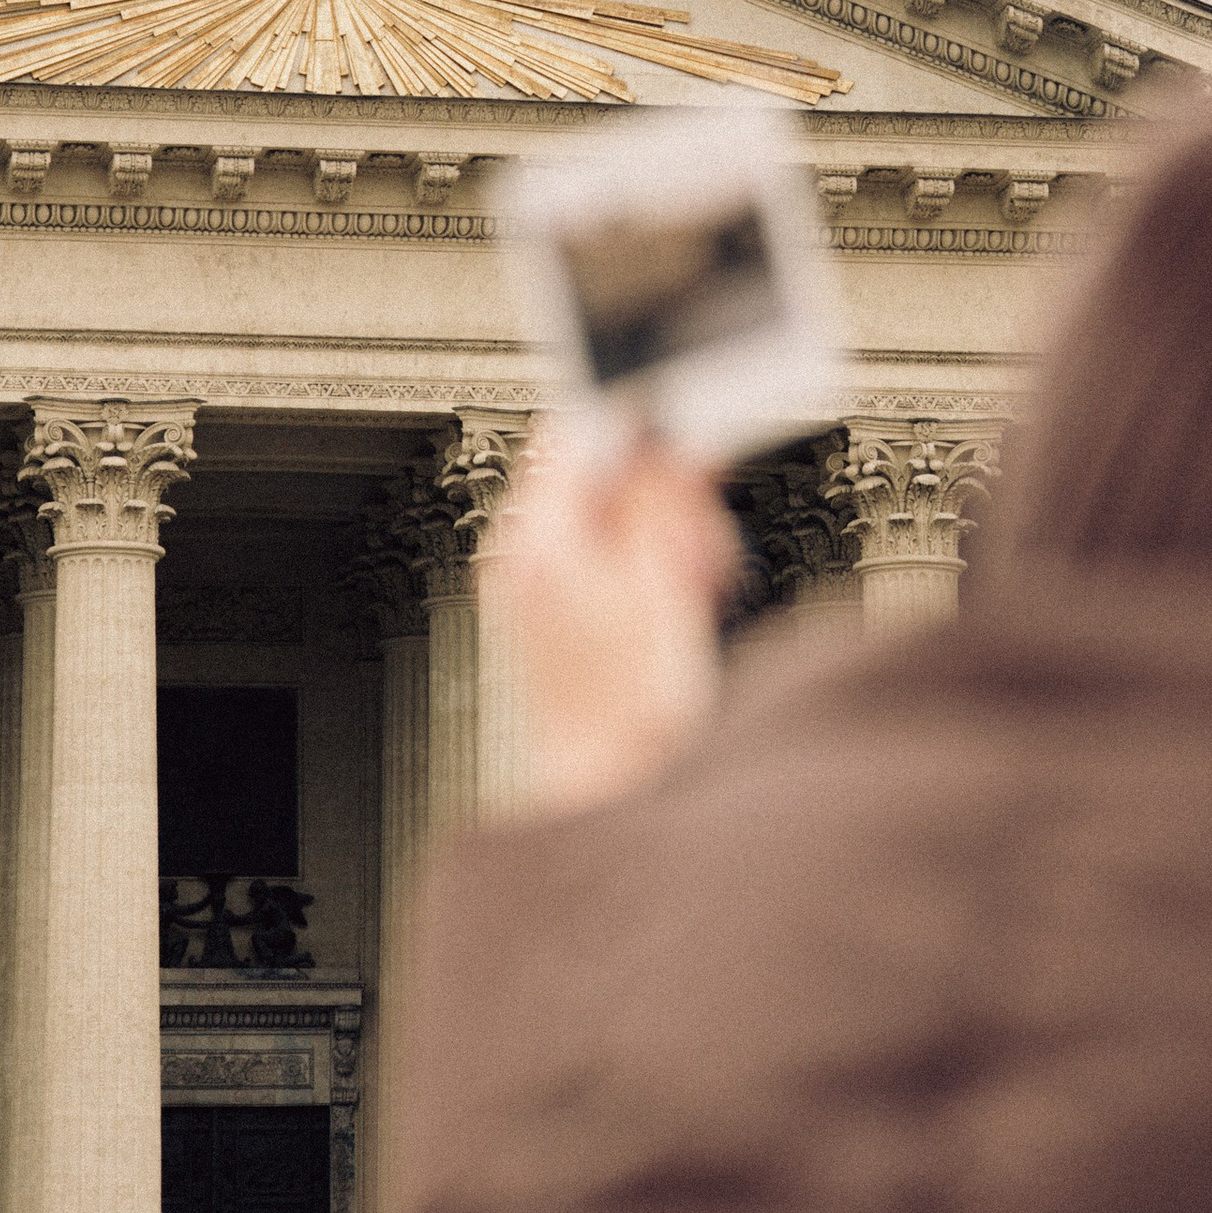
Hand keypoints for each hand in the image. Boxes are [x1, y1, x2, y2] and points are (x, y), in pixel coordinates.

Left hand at [485, 430, 741, 821]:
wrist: (608, 786)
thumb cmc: (638, 710)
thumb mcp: (670, 588)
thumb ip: (663, 501)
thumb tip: (666, 435)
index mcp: (542, 538)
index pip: (580, 427)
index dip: (643, 426)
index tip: (686, 441)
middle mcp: (516, 552)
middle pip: (591, 467)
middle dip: (656, 490)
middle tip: (695, 543)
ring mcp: (518, 579)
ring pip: (594, 507)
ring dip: (650, 528)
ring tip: (685, 585)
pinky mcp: (533, 604)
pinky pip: (584, 547)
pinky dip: (628, 559)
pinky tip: (661, 601)